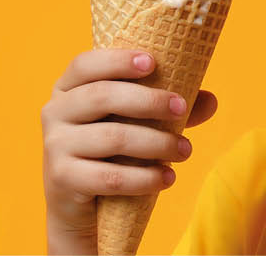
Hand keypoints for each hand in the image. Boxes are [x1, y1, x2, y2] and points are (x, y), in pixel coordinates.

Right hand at [41, 48, 218, 254]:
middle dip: (148, 101)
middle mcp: (54, 111)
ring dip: (156, 143)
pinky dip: (144, 178)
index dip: (117, 61)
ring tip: (185, 150)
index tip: (152, 63)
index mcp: (67, 88)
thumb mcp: (135, 123)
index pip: (86, 64)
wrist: (78, 204)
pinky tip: (167, 177)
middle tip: (181, 108)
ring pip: (112, 138)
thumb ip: (166, 109)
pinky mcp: (61, 178)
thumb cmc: (111, 151)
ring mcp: (54, 145)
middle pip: (102, 97)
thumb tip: (211, 100)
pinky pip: (109, 177)